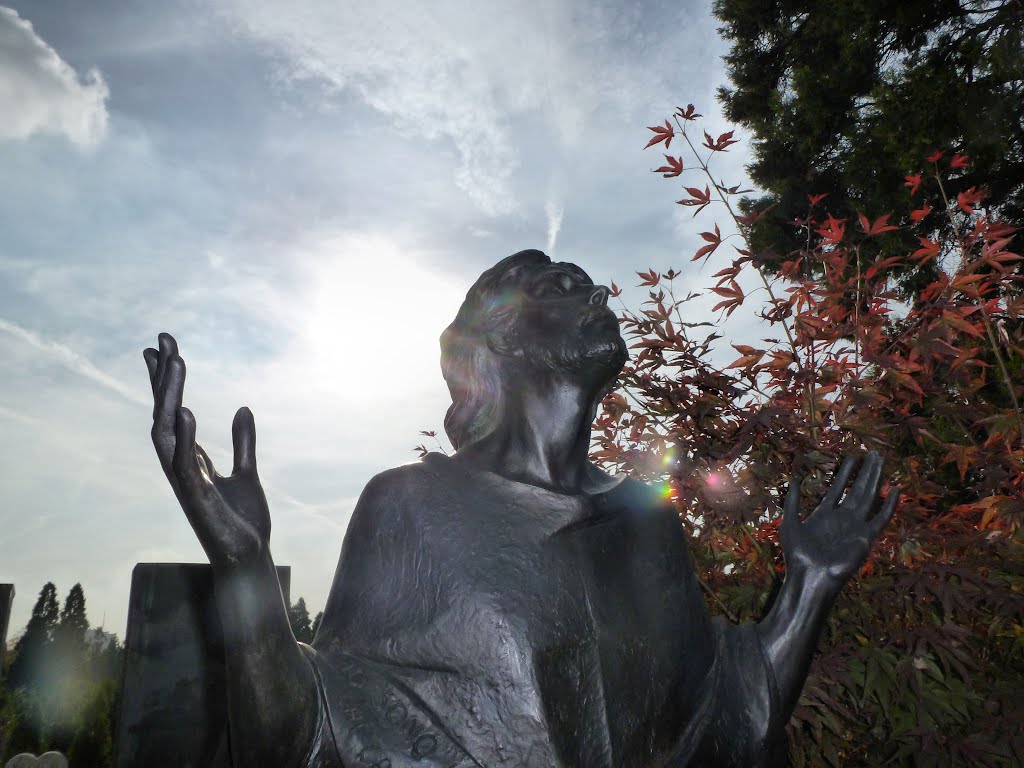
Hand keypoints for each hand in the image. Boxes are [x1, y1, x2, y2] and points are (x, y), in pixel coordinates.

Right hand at [144, 333, 270, 569]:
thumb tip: (242, 408)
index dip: (166, 381)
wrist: (249, 558)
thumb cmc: (241, 521)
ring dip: (170, 397)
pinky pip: (184, 465)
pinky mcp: (197, 499)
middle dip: (162, 378)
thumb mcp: (248, 473)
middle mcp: (181, 467)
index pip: (173, 411)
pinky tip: (187, 410)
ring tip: (175, 361)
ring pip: (168, 432)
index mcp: (191, 460)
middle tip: (163, 340)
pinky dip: (184, 438)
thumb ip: (243, 443)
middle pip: (164, 413)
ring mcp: (185, 482)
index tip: (162, 348)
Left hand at [781, 451, 897, 584]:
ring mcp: (855, 526)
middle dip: (865, 472)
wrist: (811, 576)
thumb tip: (794, 479)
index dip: (845, 473)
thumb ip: (792, 501)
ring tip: (881, 463)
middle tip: (874, 454)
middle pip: (857, 489)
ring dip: (875, 480)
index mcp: (824, 514)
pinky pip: (881, 518)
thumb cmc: (798, 553)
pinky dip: (889, 505)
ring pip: (869, 497)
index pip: (838, 488)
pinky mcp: (866, 537)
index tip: (852, 457)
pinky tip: (895, 490)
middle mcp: (842, 518)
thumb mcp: (790, 522)